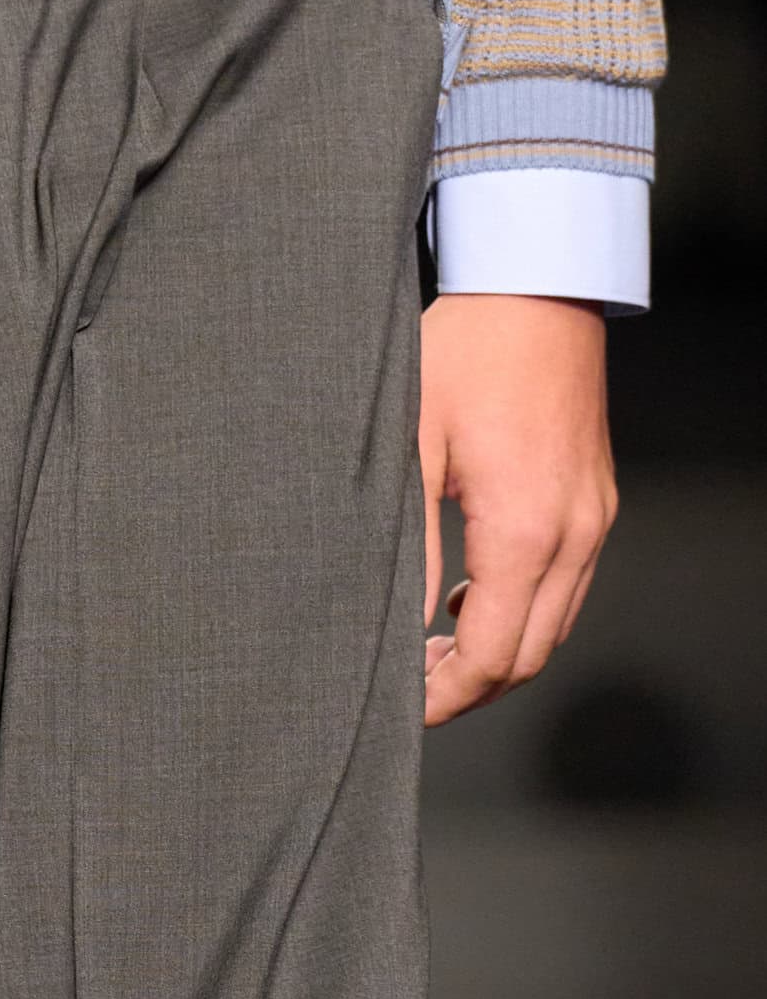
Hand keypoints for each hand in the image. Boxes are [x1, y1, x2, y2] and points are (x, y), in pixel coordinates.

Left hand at [419, 294, 616, 727]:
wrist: (535, 292)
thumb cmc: (465, 357)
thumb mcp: (411, 451)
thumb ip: (411, 548)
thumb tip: (401, 621)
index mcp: (525, 532)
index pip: (493, 655)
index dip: (447, 695)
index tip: (405, 706)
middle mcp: (573, 535)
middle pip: (531, 656)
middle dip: (472, 685)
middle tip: (412, 684)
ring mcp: (593, 519)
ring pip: (554, 625)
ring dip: (499, 648)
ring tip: (434, 641)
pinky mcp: (597, 502)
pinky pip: (567, 585)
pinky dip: (523, 608)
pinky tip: (474, 591)